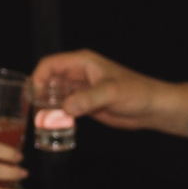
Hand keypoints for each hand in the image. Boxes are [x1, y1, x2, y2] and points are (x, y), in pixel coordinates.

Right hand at [30, 48, 174, 131]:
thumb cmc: (137, 93)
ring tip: (41, 121)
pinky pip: (66, 108)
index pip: (50, 65)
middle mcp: (78, 74)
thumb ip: (88, 99)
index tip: (34, 96)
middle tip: (34, 113)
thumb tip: (66, 108)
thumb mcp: (112, 92)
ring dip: (47, 107)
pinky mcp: (86, 105)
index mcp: (82, 62)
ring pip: (55, 95)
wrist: (153, 108)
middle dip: (40, 94)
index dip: (38, 78)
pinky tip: (54, 126)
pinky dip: (58, 115)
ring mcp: (81, 90)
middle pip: (49, 80)